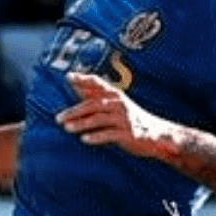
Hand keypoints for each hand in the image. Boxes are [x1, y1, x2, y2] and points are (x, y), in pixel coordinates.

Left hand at [56, 72, 181, 158]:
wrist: (157, 135)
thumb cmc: (132, 119)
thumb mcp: (117, 104)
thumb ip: (97, 96)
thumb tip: (77, 84)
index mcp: (116, 95)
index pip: (97, 83)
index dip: (83, 79)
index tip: (69, 76)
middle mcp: (119, 104)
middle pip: (93, 104)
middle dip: (74, 111)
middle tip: (58, 118)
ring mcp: (124, 119)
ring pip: (98, 119)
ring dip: (81, 123)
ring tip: (67, 128)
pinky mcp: (128, 133)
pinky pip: (109, 134)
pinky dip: (96, 137)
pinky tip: (84, 139)